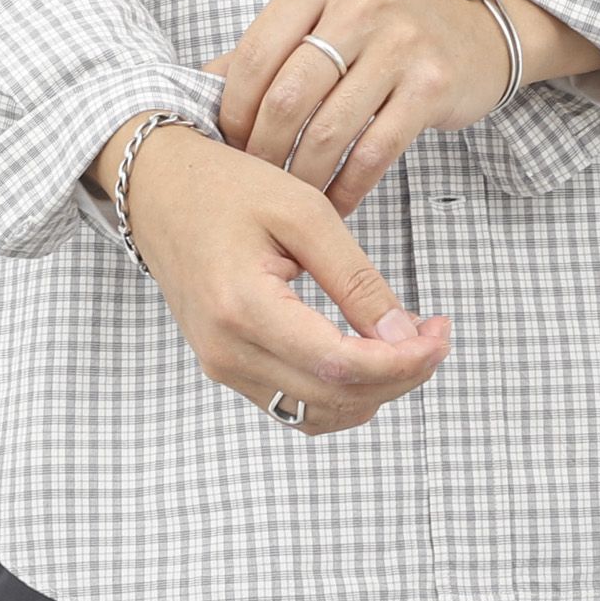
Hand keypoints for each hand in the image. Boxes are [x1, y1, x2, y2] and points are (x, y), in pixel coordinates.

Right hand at [120, 123, 451, 435]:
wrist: (158, 188)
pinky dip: (340, 391)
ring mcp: (222, 366)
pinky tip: (366, 353)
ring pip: (318, 413)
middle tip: (435, 332)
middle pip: (336, 397)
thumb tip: (405, 334)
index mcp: (243, 308)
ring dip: (373, 389)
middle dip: (401, 374)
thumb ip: (356, 278)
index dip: (404, 362)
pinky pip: (294, 404)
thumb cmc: (226, 187)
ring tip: (406, 342)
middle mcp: (227, 352)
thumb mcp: (303, 212)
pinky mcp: (226, 366)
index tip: (441, 332)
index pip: (341, 366)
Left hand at [197, 0, 514, 216]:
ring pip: (329, 130)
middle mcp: (363, 3)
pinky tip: (334, 202)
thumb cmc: (380, 29)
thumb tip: (198, 89)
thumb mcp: (324, 16)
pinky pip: (374, 152)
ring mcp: (403, 43)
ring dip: (303, 177)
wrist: (472, 27)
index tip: (230, 142)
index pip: (257, 52)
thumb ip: (268, 48)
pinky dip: (347, 187)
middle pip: (289, 96)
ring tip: (292, 197)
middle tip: (256, 179)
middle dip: (263, 150)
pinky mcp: (433, 85)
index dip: (234, 109)